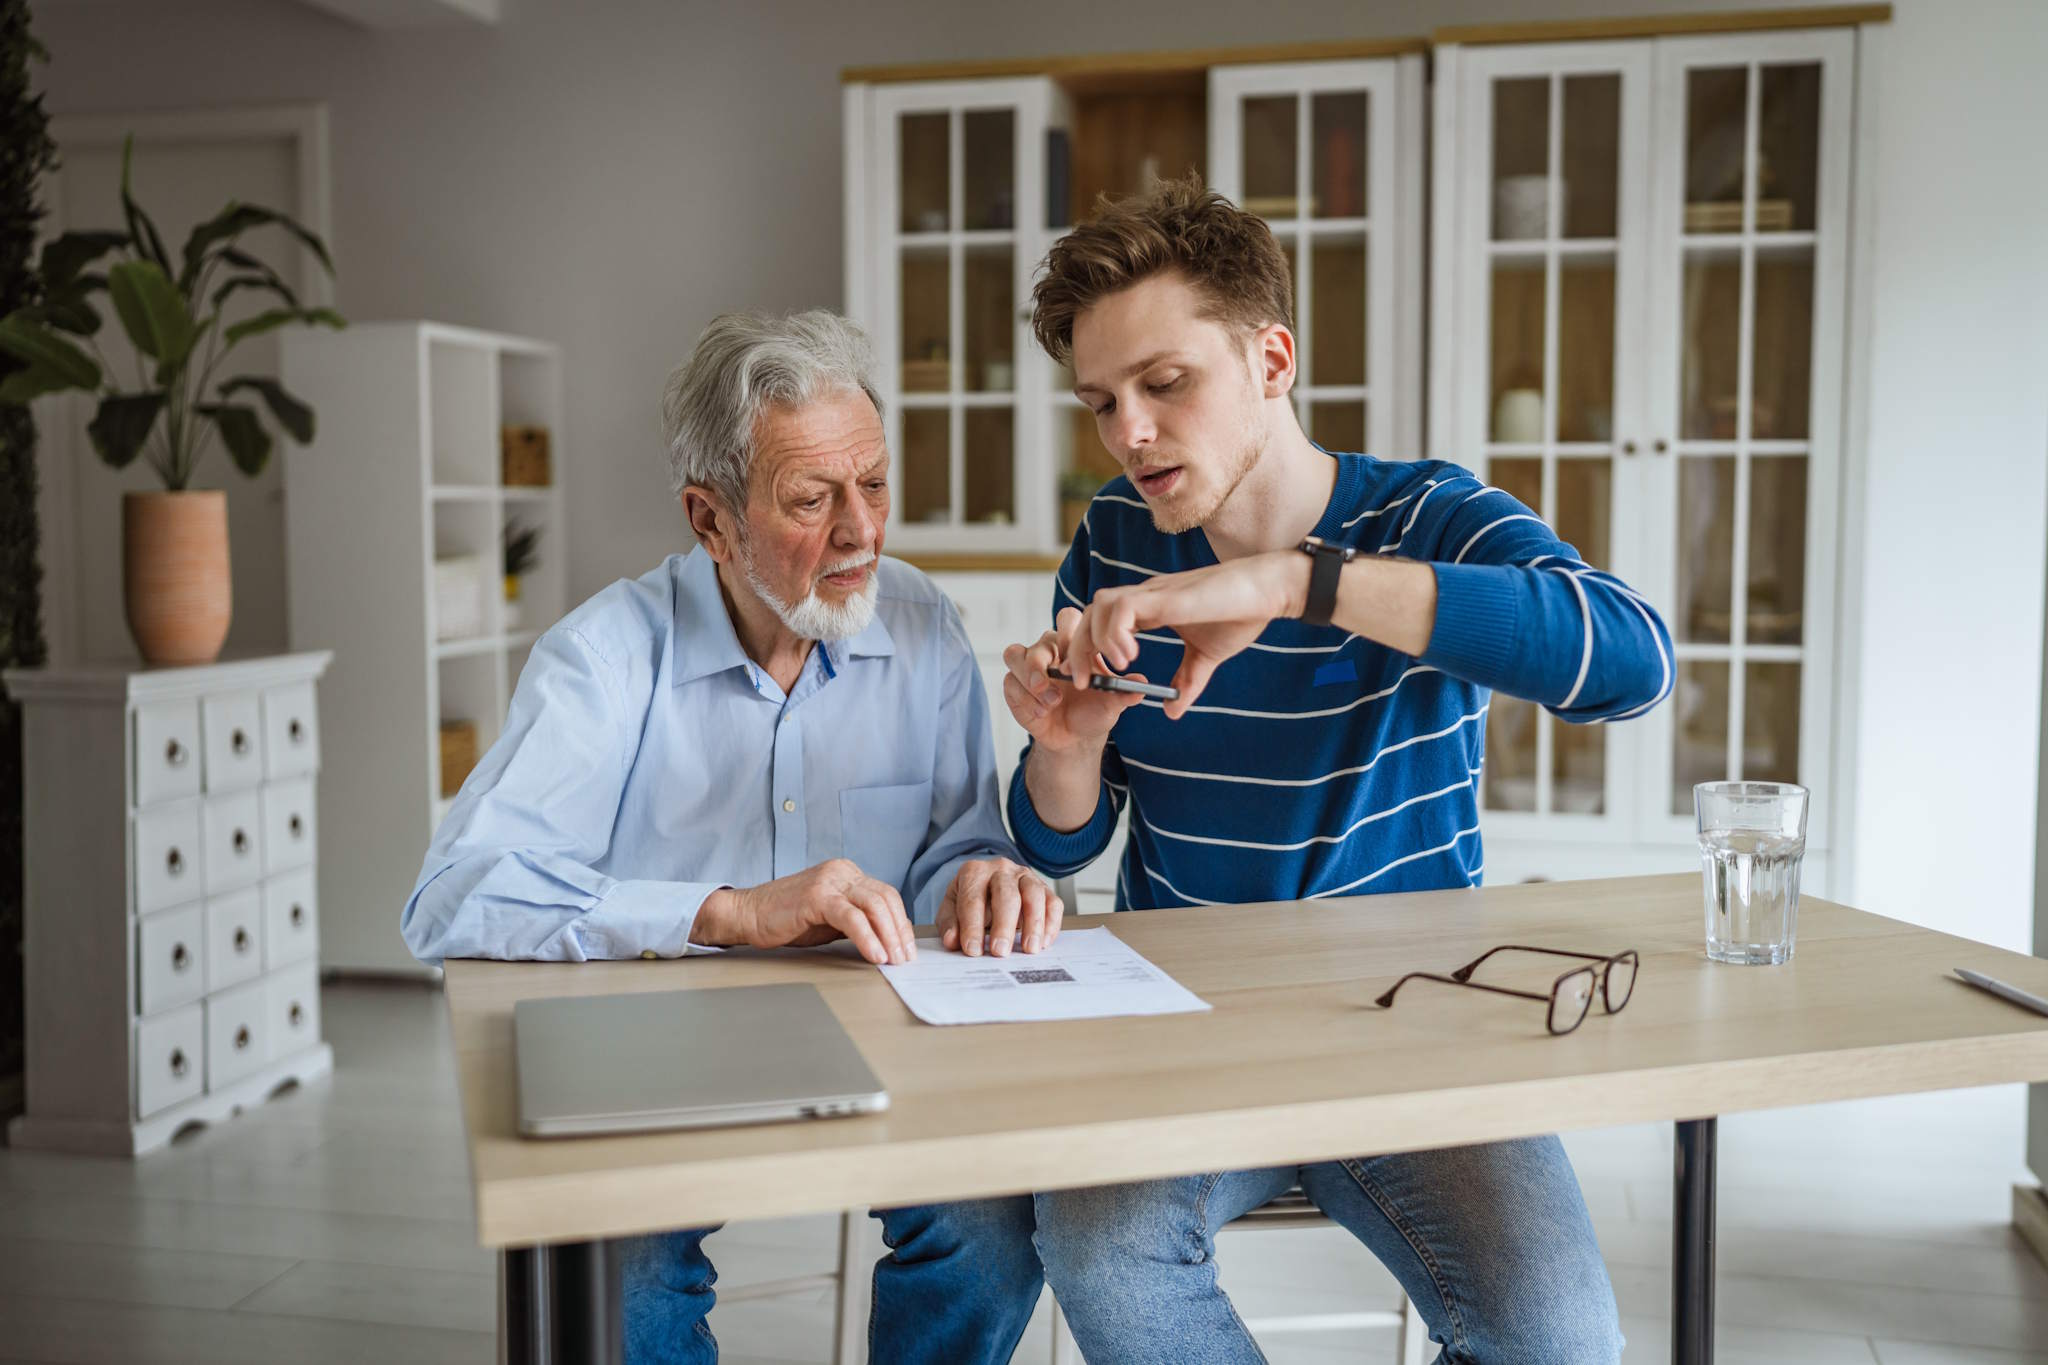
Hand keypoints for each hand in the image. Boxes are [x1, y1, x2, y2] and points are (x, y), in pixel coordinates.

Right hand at [691, 859, 915, 964]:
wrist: (748, 914)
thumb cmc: (787, 919)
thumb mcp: (830, 919)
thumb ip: (857, 922)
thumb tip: (887, 941)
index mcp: (848, 874)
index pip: (886, 895)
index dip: (901, 923)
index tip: (907, 949)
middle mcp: (842, 872)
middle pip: (885, 898)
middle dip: (899, 932)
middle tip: (905, 959)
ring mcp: (830, 881)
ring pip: (873, 905)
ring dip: (888, 936)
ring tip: (893, 960)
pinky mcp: (817, 896)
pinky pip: (851, 917)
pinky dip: (867, 937)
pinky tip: (875, 955)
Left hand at [936, 858, 1062, 956]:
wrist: (987, 885)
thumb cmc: (969, 901)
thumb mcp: (951, 909)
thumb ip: (949, 925)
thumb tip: (951, 940)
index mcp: (974, 872)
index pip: (973, 899)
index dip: (972, 926)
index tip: (973, 950)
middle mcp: (1001, 870)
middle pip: (1006, 895)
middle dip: (1004, 926)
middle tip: (1000, 951)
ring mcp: (1025, 876)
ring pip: (1034, 895)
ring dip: (1033, 923)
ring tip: (1029, 949)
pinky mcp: (1044, 888)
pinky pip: (1053, 903)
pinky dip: (1051, 923)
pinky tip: (1044, 942)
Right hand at [1002, 607, 1143, 752]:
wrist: (1075, 738)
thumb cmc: (1093, 711)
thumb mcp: (1112, 703)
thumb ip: (1124, 692)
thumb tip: (1142, 684)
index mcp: (1075, 644)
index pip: (1067, 619)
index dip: (1071, 633)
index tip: (1082, 659)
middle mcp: (1049, 650)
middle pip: (1041, 637)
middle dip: (1049, 657)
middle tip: (1061, 677)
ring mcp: (1028, 667)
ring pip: (1015, 654)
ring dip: (1032, 677)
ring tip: (1052, 701)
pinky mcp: (1014, 686)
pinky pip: (1010, 683)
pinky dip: (1026, 699)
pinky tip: (1043, 712)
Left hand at [1069, 553, 1307, 716]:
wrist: (1268, 592)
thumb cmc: (1241, 616)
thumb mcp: (1206, 657)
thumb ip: (1187, 682)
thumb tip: (1172, 711)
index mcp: (1151, 609)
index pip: (1102, 622)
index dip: (1088, 650)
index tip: (1090, 680)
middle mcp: (1146, 597)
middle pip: (1090, 613)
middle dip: (1079, 649)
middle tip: (1084, 683)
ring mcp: (1154, 592)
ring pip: (1099, 605)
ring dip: (1097, 640)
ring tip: (1117, 668)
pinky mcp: (1165, 595)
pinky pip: (1122, 607)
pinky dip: (1117, 632)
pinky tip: (1131, 656)